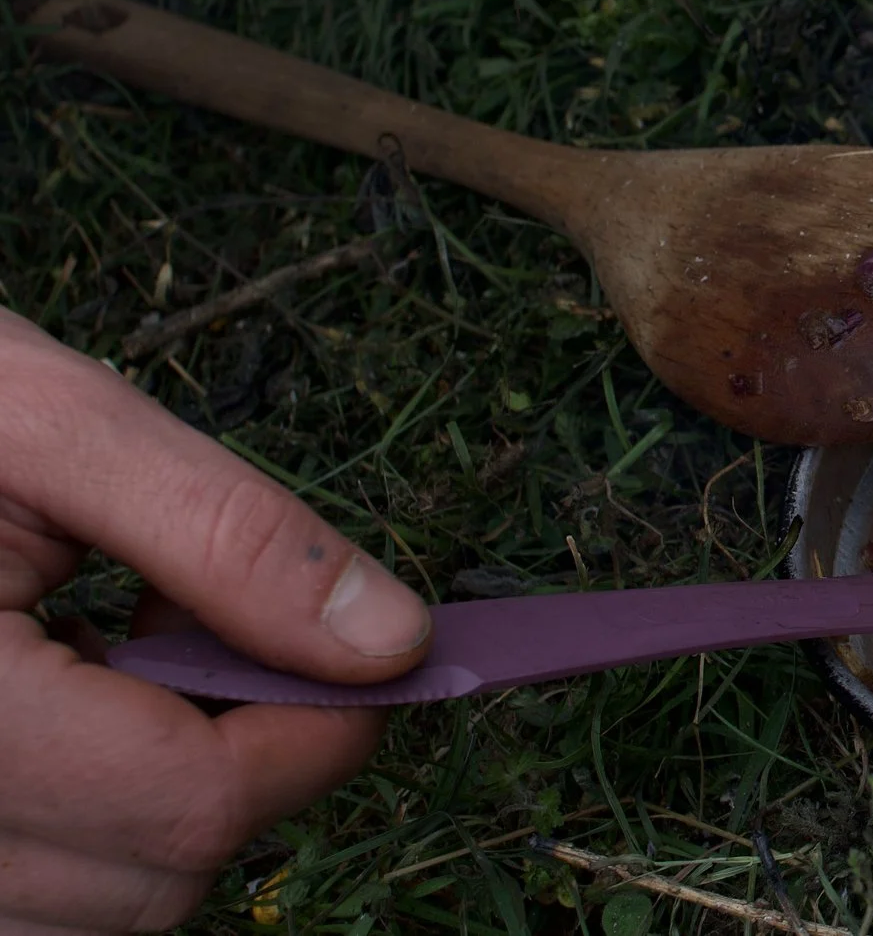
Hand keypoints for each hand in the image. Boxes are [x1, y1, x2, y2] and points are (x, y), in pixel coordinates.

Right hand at [0, 310, 431, 931]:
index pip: (193, 802)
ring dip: (163, 795)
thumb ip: (225, 535)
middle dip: (237, 751)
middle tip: (192, 614)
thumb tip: (390, 644)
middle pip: (156, 873)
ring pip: (104, 906)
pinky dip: (93, 821)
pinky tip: (65, 706)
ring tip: (112, 650)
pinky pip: (38, 899)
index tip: (363, 641)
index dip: (318, 724)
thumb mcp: (56, 429)